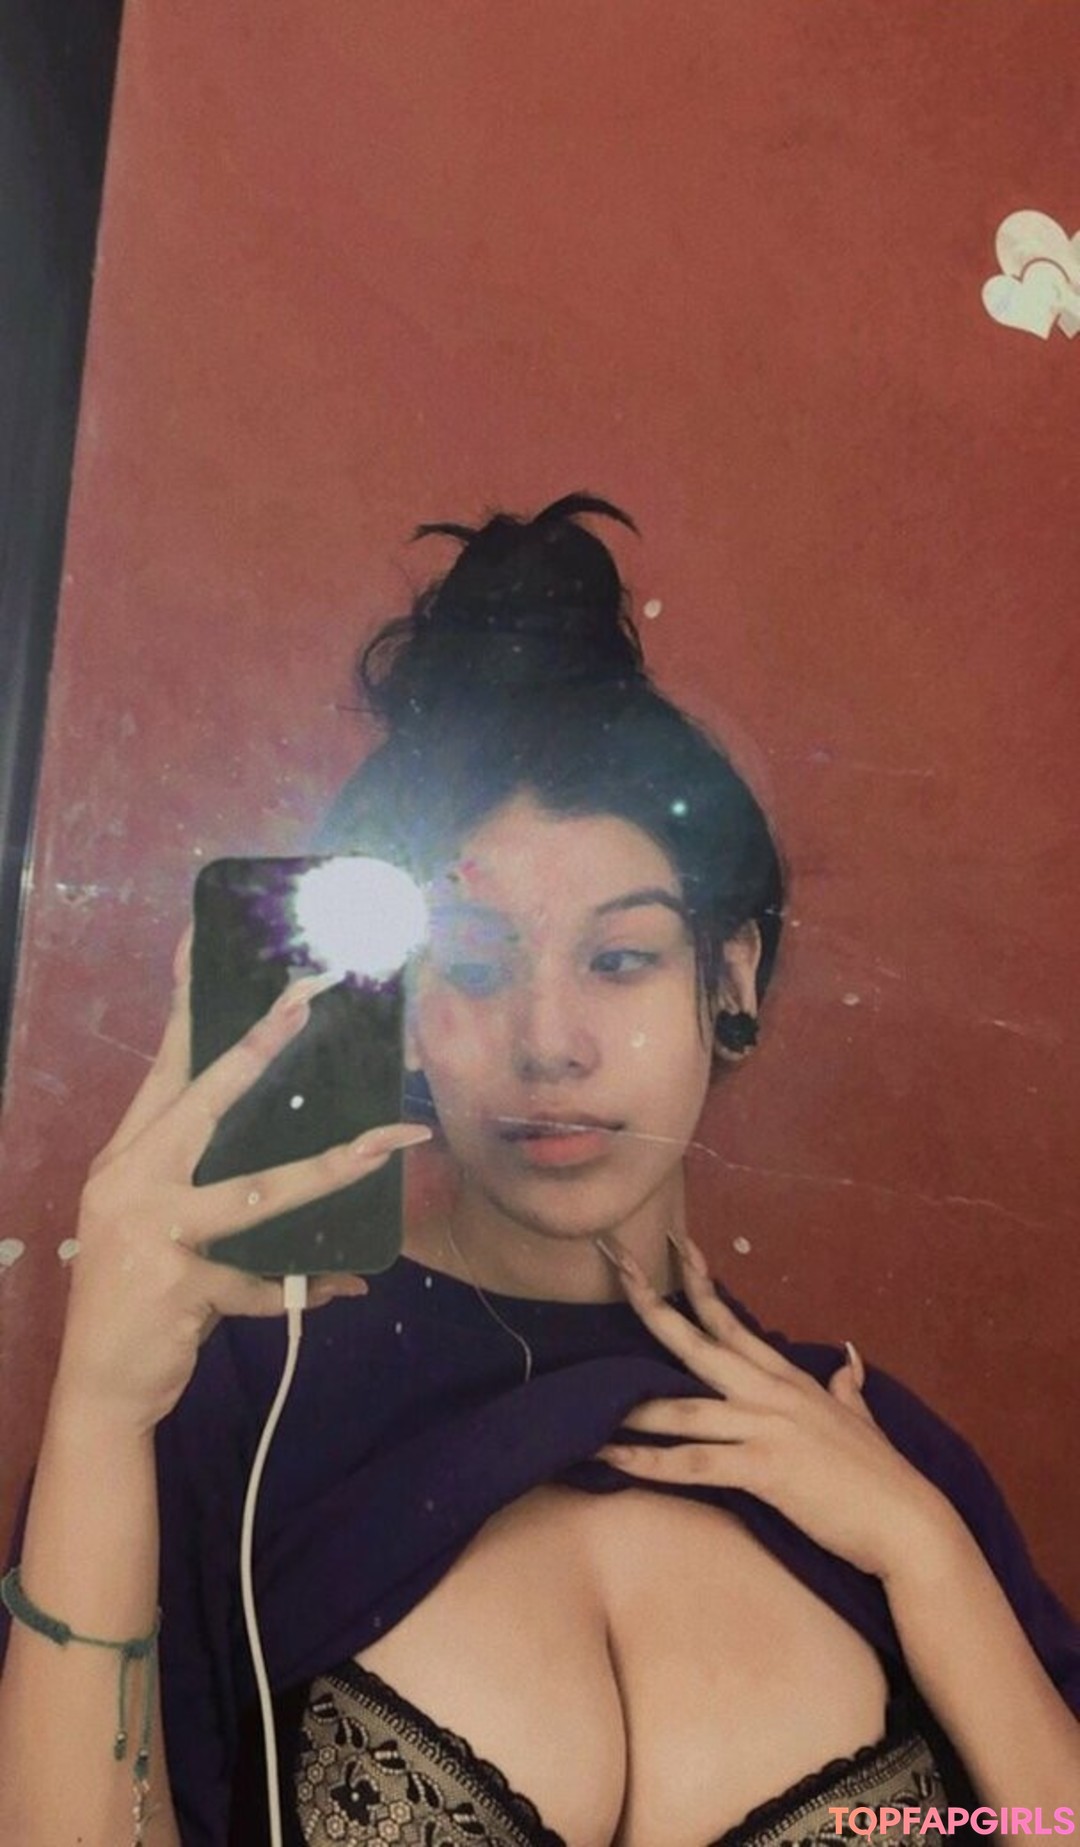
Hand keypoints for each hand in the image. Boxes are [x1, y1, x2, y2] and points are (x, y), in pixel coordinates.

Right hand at [55, 932, 429, 1431]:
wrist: (99, 1388)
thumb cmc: (137, 1294)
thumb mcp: (158, 1224)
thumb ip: (204, 1182)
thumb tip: (287, 1148)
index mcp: (127, 1156)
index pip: (164, 1066)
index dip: (188, 1005)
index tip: (205, 944)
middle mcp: (131, 1181)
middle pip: (202, 1099)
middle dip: (258, 1047)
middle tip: (307, 997)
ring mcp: (152, 1233)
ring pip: (256, 1190)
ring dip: (329, 1168)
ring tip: (388, 1142)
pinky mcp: (180, 1287)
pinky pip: (265, 1282)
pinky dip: (309, 1288)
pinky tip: (346, 1286)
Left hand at [594, 1235, 961, 1582]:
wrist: (909, 1522)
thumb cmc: (883, 1477)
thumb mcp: (861, 1419)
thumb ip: (846, 1388)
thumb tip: (846, 1361)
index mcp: (790, 1380)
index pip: (733, 1322)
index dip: (700, 1283)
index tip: (674, 1245)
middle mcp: (771, 1394)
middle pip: (698, 1342)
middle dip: (652, 1304)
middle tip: (615, 1264)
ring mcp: (766, 1428)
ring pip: (684, 1408)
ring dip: (632, 1404)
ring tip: (586, 1395)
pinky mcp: (764, 1470)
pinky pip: (695, 1464)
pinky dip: (649, 1461)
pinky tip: (611, 1458)